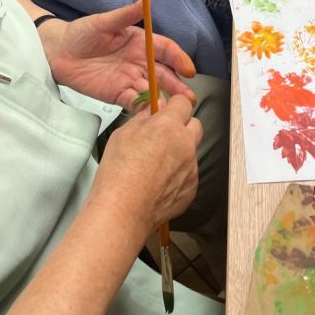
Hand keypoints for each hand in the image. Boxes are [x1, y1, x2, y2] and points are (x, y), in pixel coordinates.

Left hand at [42, 1, 197, 109]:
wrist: (58, 52)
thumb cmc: (82, 32)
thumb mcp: (103, 21)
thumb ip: (126, 14)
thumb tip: (147, 0)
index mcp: (140, 42)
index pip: (166, 50)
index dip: (179, 59)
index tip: (189, 70)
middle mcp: (139, 62)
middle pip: (163, 74)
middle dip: (177, 85)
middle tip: (188, 98)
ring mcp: (129, 79)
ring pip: (152, 90)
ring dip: (163, 99)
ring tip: (173, 110)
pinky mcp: (116, 94)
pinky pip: (134, 102)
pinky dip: (143, 109)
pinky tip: (152, 115)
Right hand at [91, 94, 201, 231]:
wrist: (123, 211)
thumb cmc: (119, 174)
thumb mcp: (123, 134)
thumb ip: (143, 118)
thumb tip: (152, 110)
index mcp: (169, 126)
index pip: (183, 103)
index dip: (173, 106)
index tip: (166, 111)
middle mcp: (185, 145)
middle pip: (195, 125)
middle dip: (182, 126)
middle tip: (163, 135)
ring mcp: (191, 168)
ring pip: (192, 151)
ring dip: (180, 152)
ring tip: (156, 164)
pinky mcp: (191, 189)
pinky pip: (189, 174)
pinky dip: (179, 174)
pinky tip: (159, 181)